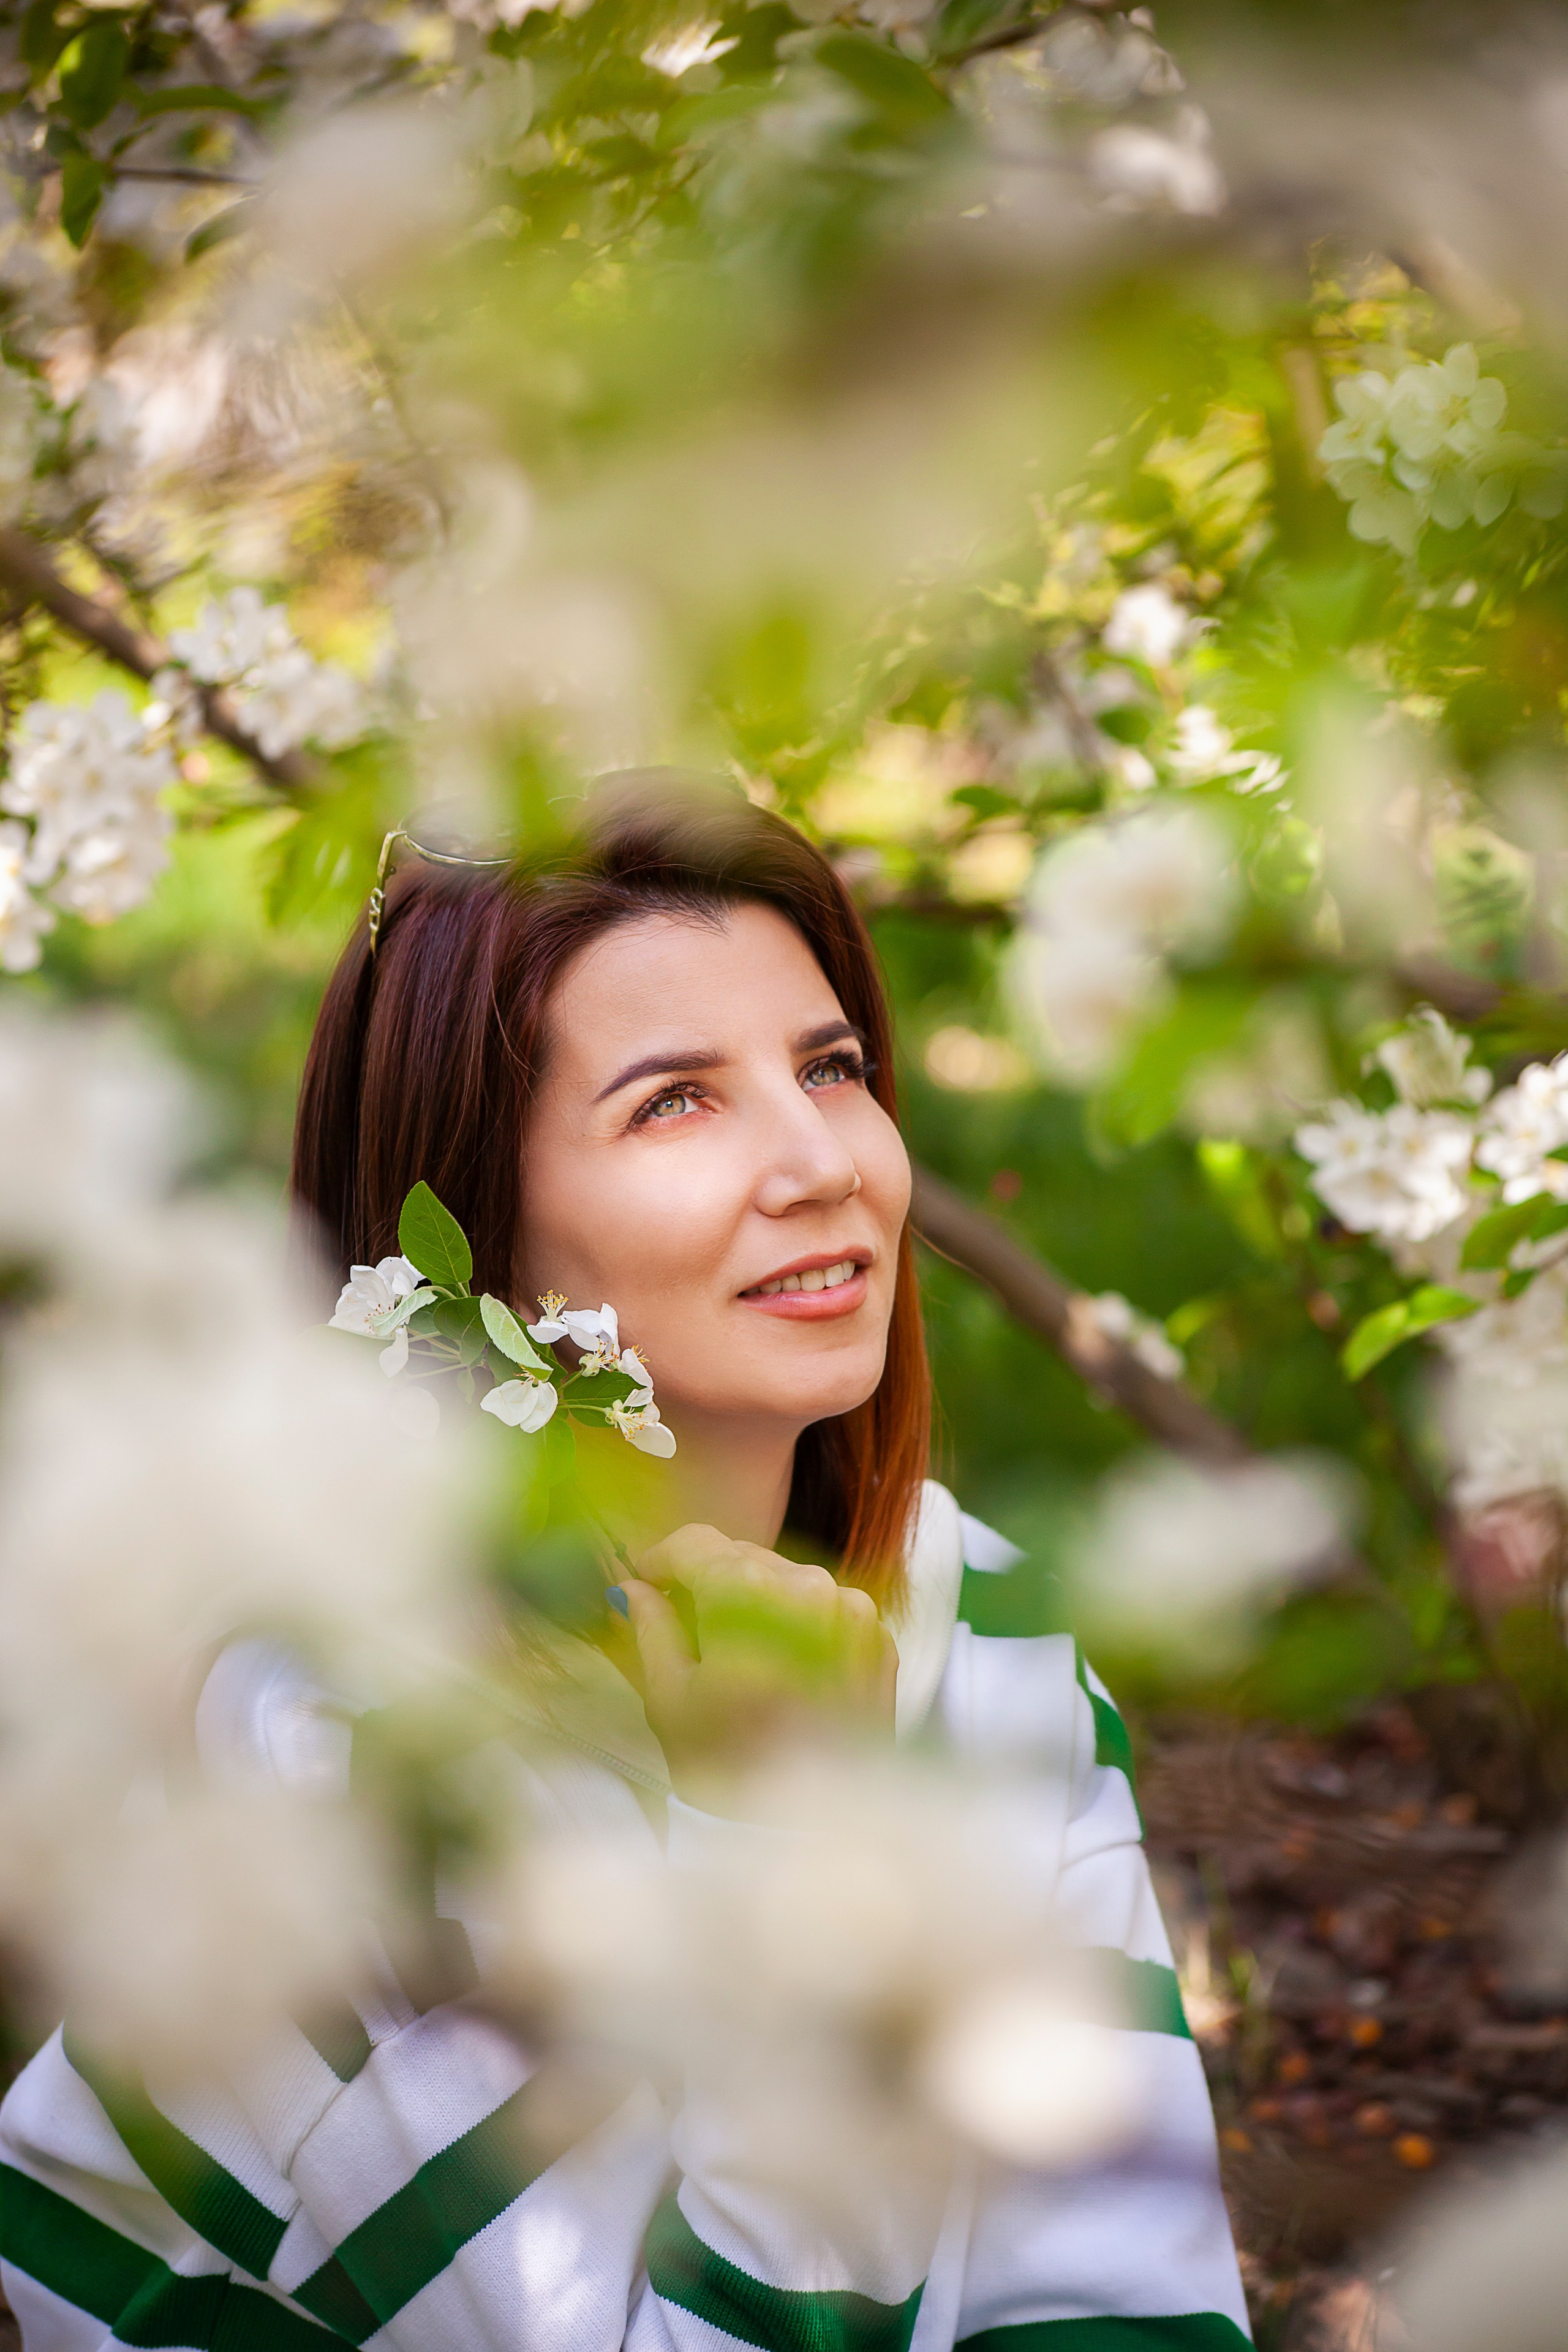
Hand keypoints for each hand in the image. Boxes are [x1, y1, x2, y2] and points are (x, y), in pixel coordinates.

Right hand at [621, 1523, 896, 1805]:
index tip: (643, 1580)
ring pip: (789, 1579)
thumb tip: (635, 1589)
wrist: (811, 1833)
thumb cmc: (730, 1769)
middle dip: (707, 1581)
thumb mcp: (670, 1697)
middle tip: (678, 1621)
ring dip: (754, 1599)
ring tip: (731, 1653)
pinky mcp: (880, 1642)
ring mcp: (855, 1612)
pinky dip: (798, 1624)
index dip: (661, 1558)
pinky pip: (828, 1609)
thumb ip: (652, 1627)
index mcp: (753, 1591)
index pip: (697, 1543)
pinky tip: (778, 1669)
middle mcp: (813, 1586)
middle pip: (744, 1556)